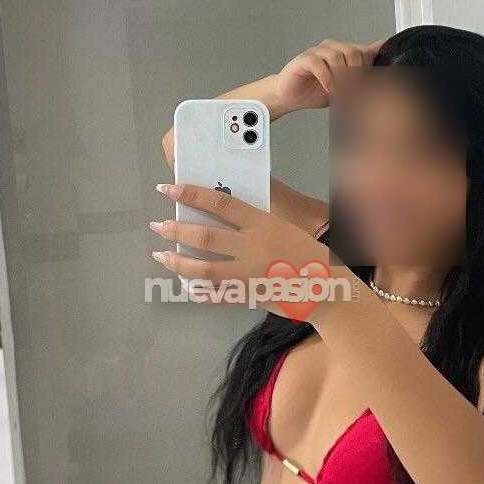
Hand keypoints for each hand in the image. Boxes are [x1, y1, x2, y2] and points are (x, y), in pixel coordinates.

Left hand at [149, 183, 340, 318]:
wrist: (326, 289)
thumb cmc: (307, 256)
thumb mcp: (283, 229)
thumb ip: (254, 224)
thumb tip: (220, 215)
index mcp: (262, 224)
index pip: (220, 203)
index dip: (191, 194)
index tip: (169, 189)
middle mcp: (252, 247)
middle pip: (205, 236)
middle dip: (176, 229)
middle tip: (158, 225)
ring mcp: (248, 273)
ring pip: (203, 268)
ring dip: (178, 262)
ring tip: (162, 256)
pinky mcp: (247, 295)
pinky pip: (215, 294)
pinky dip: (198, 290)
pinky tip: (186, 285)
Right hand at [272, 38, 382, 111]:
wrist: (289, 96)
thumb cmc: (314, 91)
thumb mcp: (344, 88)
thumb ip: (359, 83)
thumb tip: (378, 85)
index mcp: (344, 53)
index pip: (365, 51)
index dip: (370, 65)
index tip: (372, 81)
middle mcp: (332, 48)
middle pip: (354, 52)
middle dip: (356, 74)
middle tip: (353, 91)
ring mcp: (318, 52)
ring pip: (337, 57)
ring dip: (341, 78)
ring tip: (340, 93)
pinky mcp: (305, 59)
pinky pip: (319, 64)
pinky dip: (327, 79)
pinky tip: (329, 89)